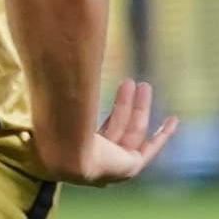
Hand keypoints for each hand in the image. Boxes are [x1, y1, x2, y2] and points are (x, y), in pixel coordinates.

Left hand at [34, 79, 179, 185]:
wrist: (63, 152)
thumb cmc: (52, 124)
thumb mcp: (57, 98)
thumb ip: (57, 80)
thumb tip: (46, 49)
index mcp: (72, 145)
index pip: (95, 127)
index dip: (109, 111)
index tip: (119, 94)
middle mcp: (92, 157)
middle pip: (115, 126)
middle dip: (125, 104)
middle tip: (130, 82)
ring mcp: (111, 165)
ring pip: (131, 131)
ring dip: (139, 108)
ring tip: (144, 84)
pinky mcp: (128, 169)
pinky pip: (150, 149)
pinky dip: (163, 135)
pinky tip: (173, 121)